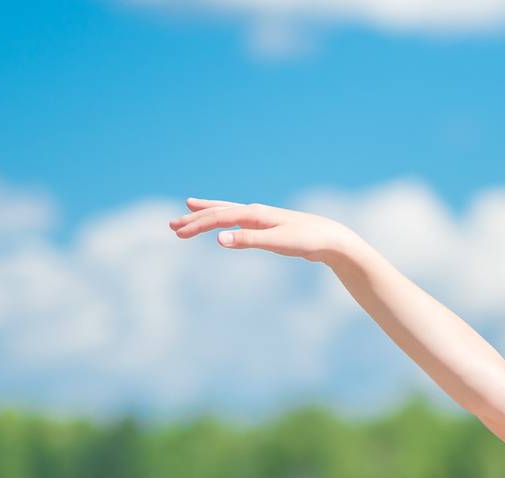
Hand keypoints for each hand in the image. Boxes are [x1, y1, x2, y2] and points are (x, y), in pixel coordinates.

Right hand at [167, 197, 358, 263]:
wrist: (332, 239)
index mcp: (255, 215)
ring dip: (208, 213)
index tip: (178, 233)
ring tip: (189, 207)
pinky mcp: (269, 227)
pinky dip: (226, 219)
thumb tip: (219, 238)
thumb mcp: (277, 242)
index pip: (218, 217)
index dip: (197, 225)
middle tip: (172, 226)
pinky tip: (225, 225)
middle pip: (219, 212)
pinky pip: (239, 220)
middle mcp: (256, 212)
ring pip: (228, 212)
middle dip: (195, 219)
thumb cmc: (308, 240)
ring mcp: (262, 219)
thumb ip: (248, 240)